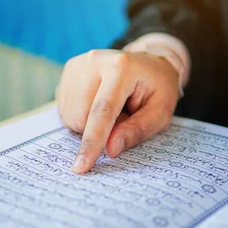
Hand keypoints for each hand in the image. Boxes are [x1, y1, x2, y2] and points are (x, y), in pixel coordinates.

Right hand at [56, 48, 180, 173]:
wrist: (149, 61)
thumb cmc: (157, 88)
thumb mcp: (160, 112)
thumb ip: (136, 131)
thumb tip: (110, 150)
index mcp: (121, 67)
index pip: (102, 111)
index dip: (92, 142)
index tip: (81, 167)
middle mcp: (95, 61)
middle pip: (83, 116)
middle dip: (100, 130)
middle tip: (124, 115)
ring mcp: (79, 64)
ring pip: (72, 116)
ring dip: (90, 123)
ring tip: (112, 107)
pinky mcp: (69, 70)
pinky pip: (66, 109)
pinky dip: (82, 115)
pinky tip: (98, 103)